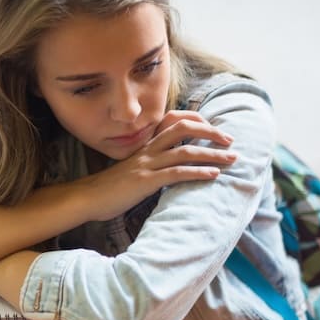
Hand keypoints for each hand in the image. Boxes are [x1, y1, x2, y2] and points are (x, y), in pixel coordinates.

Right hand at [75, 110, 236, 221]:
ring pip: (185, 151)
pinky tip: (214, 176)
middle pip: (183, 129)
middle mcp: (147, 151)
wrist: (87, 198)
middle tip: (230, 141)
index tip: (214, 130)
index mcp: (145, 146)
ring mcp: (147, 165)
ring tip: (231, 159)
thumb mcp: (132, 171)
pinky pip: (177, 173)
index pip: (173, 121)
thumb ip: (151, 165)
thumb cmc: (110, 189)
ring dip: (212, 154)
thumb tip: (169, 170)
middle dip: (211, 133)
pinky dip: (198, 172)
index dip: (196, 121)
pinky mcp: (146, 182)